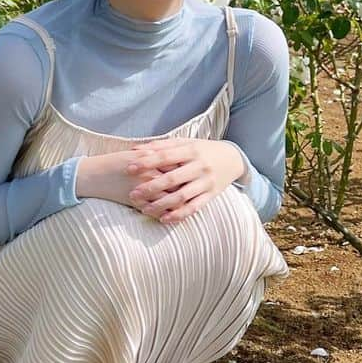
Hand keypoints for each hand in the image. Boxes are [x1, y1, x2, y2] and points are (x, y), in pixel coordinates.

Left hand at [124, 139, 245, 223]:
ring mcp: (206, 182)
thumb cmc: (202, 150)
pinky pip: (194, 207)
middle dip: (150, 187)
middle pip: (171, 178)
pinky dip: (179, 214)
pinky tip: (164, 219)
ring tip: (144, 210)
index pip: (165, 157)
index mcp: (191, 151)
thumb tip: (135, 150)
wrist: (232, 159)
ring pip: (181, 196)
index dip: (146, 163)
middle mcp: (199, 166)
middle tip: (132, 194)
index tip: (128, 169)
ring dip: (162, 204)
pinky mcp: (211, 195)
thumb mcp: (185, 143)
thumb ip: (161, 146)